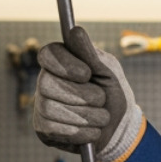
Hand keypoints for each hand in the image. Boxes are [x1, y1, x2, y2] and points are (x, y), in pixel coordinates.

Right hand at [32, 25, 143, 161]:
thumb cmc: (113, 93)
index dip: (64, 64)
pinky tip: (93, 131)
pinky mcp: (43, 129)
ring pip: (50, 109)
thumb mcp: (108, 71)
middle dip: (81, 95)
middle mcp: (45, 82)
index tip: (86, 74)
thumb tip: (75, 30)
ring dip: (86, 116)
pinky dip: (81, 132)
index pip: (47, 54)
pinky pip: (54, 129)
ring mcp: (41, 106)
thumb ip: (90, 54)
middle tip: (101, 99)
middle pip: (47, 84)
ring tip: (102, 117)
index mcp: (60, 62)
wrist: (119, 128)